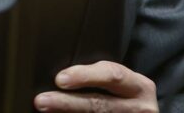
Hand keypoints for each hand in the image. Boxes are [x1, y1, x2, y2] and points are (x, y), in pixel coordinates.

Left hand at [34, 61, 157, 111]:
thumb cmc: (128, 98)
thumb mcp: (126, 85)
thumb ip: (104, 78)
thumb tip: (62, 75)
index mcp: (141, 87)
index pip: (112, 75)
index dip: (85, 76)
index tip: (59, 79)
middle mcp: (140, 109)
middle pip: (99, 104)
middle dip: (68, 102)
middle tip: (42, 100)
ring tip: (44, 110)